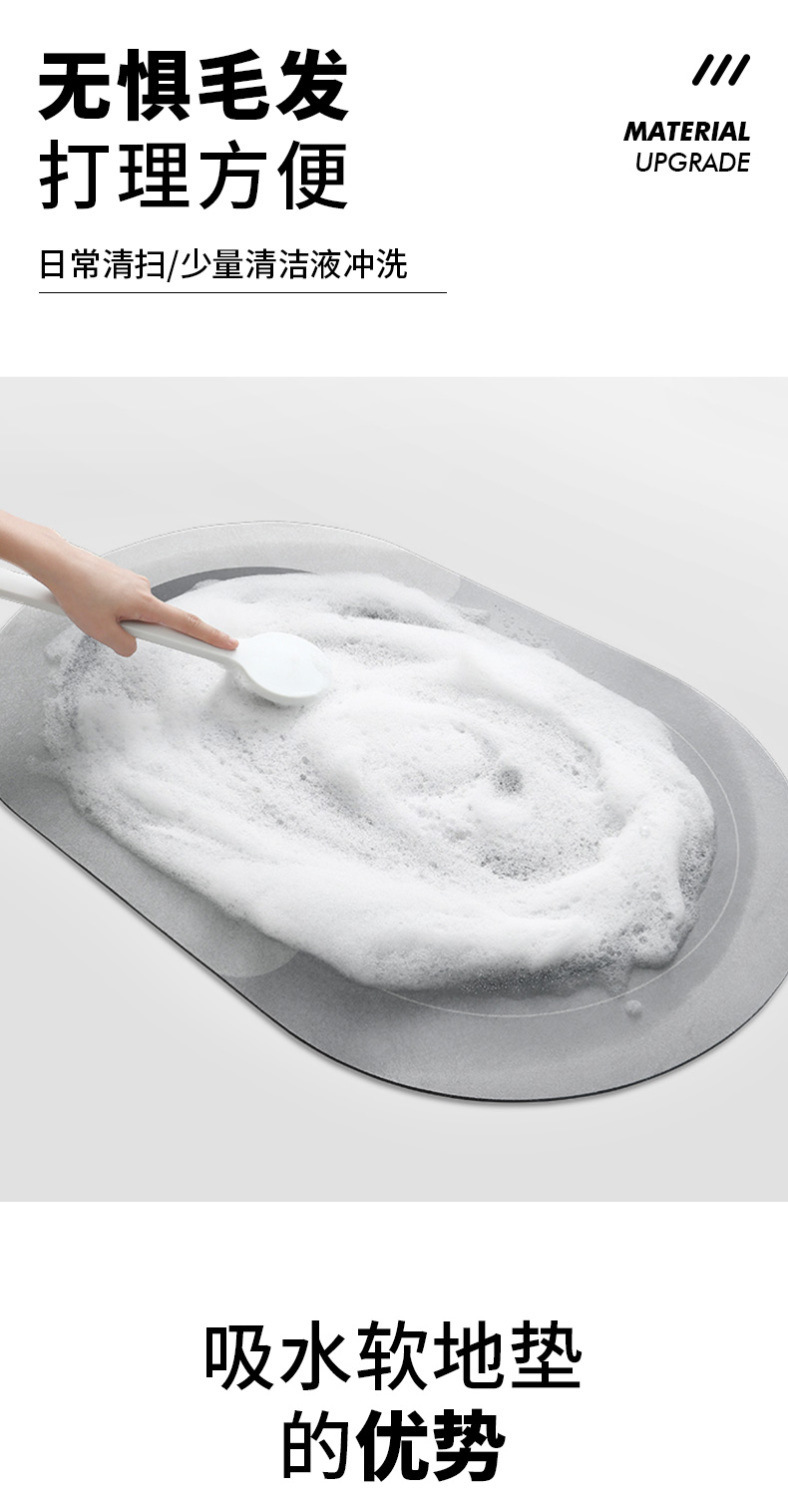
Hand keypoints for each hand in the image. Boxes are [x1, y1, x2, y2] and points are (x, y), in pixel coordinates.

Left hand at [40, 549, 237, 657]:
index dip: (210, 637)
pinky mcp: (121, 579)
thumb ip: (125, 645)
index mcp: (145, 603)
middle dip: (136, 630)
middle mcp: (144, 589)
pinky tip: (88, 603)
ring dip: (117, 619)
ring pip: (134, 612)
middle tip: (108, 626)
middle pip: (155, 621)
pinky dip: (109, 608)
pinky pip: (122, 602)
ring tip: (88, 612)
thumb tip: (132, 645)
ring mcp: (133, 582)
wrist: (59, 563)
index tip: (228, 644)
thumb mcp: (100, 631)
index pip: (186, 625)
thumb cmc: (77, 591)